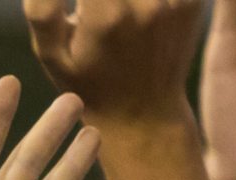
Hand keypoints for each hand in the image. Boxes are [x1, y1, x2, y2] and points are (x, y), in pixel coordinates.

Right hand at [28, 0, 204, 122]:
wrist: (142, 113)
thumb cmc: (88, 83)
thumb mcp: (53, 55)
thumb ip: (42, 11)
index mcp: (105, 17)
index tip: (85, 4)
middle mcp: (146, 4)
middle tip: (96, 6)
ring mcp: (175, 1)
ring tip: (111, 8)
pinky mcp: (193, 1)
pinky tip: (136, 7)